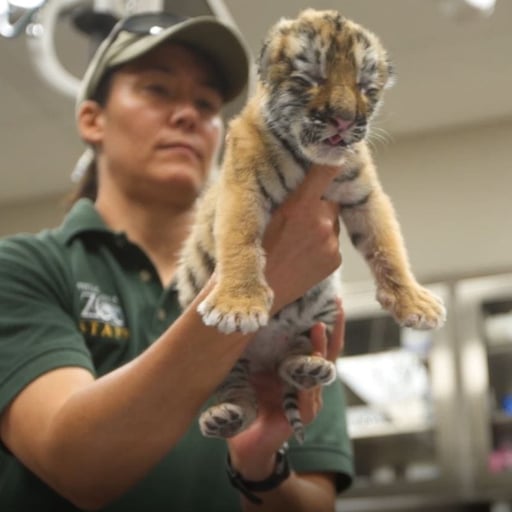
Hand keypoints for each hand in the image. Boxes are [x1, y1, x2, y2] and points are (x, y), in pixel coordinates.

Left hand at [226, 299, 344, 480]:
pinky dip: (308, 376)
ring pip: (320, 370)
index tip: (331, 302)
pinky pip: (307, 393)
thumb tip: (254, 324)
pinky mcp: (302, 415)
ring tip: (319, 327)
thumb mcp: (257, 376)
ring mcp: (310, 401)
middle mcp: (311, 386)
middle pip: (328, 354)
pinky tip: (310, 360)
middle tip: (337, 305)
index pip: (318, 346)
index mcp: (301, 375)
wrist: (248, 447)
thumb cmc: (252, 409)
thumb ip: (263, 357)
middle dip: (334, 329)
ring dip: (320, 348)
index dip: (327, 325)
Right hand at [263, 164, 341, 313]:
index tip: (338, 150)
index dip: (331, 160)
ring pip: (331, 222)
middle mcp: (322, 222)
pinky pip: (332, 242)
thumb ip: (285, 197)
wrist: (258, 292)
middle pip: (329, 200)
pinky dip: (322, 244)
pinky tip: (302, 254)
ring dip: (320, 225)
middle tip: (298, 216)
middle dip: (318, 203)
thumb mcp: (262, 216)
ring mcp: (331, 243)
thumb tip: (297, 180)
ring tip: (296, 241)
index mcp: (300, 206)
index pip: (325, 172)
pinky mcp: (335, 260)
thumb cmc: (254, 251)